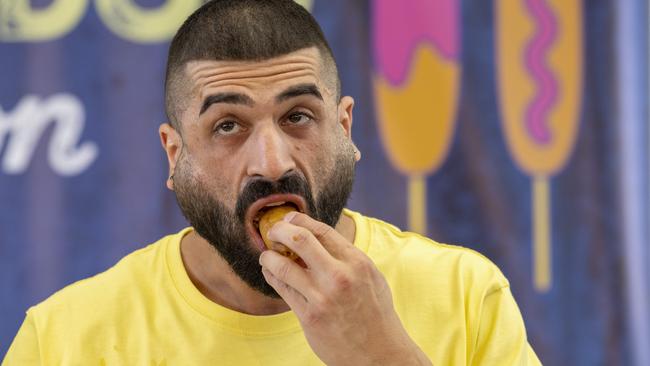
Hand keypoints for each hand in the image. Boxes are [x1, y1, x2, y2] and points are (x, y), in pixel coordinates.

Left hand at [259, 212, 430, 365]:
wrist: (379, 353)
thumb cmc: (375, 312)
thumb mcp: (370, 276)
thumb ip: (347, 257)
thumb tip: (318, 237)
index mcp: (357, 262)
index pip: (322, 230)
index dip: (300, 220)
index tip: (289, 219)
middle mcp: (339, 276)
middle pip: (299, 239)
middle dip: (279, 230)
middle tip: (272, 231)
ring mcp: (322, 297)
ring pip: (282, 265)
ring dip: (268, 256)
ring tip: (267, 256)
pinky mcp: (309, 316)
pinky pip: (282, 289)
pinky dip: (271, 276)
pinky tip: (270, 272)